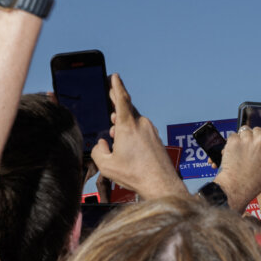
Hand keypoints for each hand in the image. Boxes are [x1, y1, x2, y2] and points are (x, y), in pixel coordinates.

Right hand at [90, 74, 184, 199]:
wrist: (161, 184)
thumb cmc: (135, 174)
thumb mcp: (107, 165)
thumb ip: (98, 151)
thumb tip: (102, 144)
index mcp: (128, 126)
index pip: (122, 99)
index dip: (116, 86)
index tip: (114, 76)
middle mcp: (141, 124)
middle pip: (127, 109)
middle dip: (116, 104)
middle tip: (110, 95)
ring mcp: (150, 130)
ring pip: (133, 121)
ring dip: (123, 123)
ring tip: (114, 131)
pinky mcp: (155, 139)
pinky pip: (140, 130)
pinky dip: (131, 132)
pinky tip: (127, 144)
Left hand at [215, 114, 260, 211]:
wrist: (238, 187)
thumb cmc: (255, 182)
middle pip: (257, 130)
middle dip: (252, 136)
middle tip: (248, 150)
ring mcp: (248, 139)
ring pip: (243, 132)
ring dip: (241, 140)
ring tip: (239, 155)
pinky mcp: (234, 140)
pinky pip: (233, 136)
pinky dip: (231, 143)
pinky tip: (232, 154)